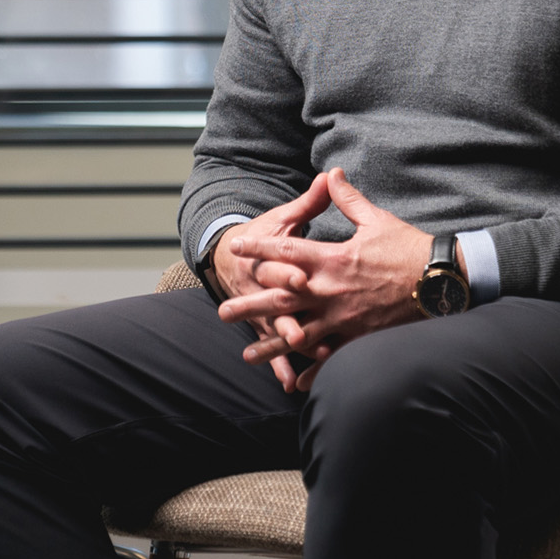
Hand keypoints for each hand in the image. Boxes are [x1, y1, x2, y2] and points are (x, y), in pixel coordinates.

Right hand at [210, 172, 332, 391]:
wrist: (229, 256)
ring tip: (300, 357)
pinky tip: (293, 384)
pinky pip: (274, 348)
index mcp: (270, 256)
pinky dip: (282, 367)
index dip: (288, 271)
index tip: (301, 278)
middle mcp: (264, 285)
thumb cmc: (265, 234)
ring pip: (275, 328)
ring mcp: (264, 308)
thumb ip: (309, 201)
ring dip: (285, 344)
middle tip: (300, 331)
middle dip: (286, 316)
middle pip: (275, 302)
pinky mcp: (266, 325)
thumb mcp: (284, 217)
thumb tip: (330, 174)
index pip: (279, 263)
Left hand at [217, 168, 433, 388]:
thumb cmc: (408, 248)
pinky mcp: (359, 337)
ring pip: (300, 334)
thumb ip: (348, 199)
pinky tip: (295, 383)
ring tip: (247, 356)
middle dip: (251, 306)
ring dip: (272, 346)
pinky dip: (313, 372)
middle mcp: (332, 291)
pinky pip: (331, 358)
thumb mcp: (376, 219)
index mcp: (333, 259)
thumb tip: (331, 173)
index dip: (259, 248)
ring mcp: (344, 318)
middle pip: (282, 299)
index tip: (236, 247)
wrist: (439, 281)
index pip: (287, 251)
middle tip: (222, 313)